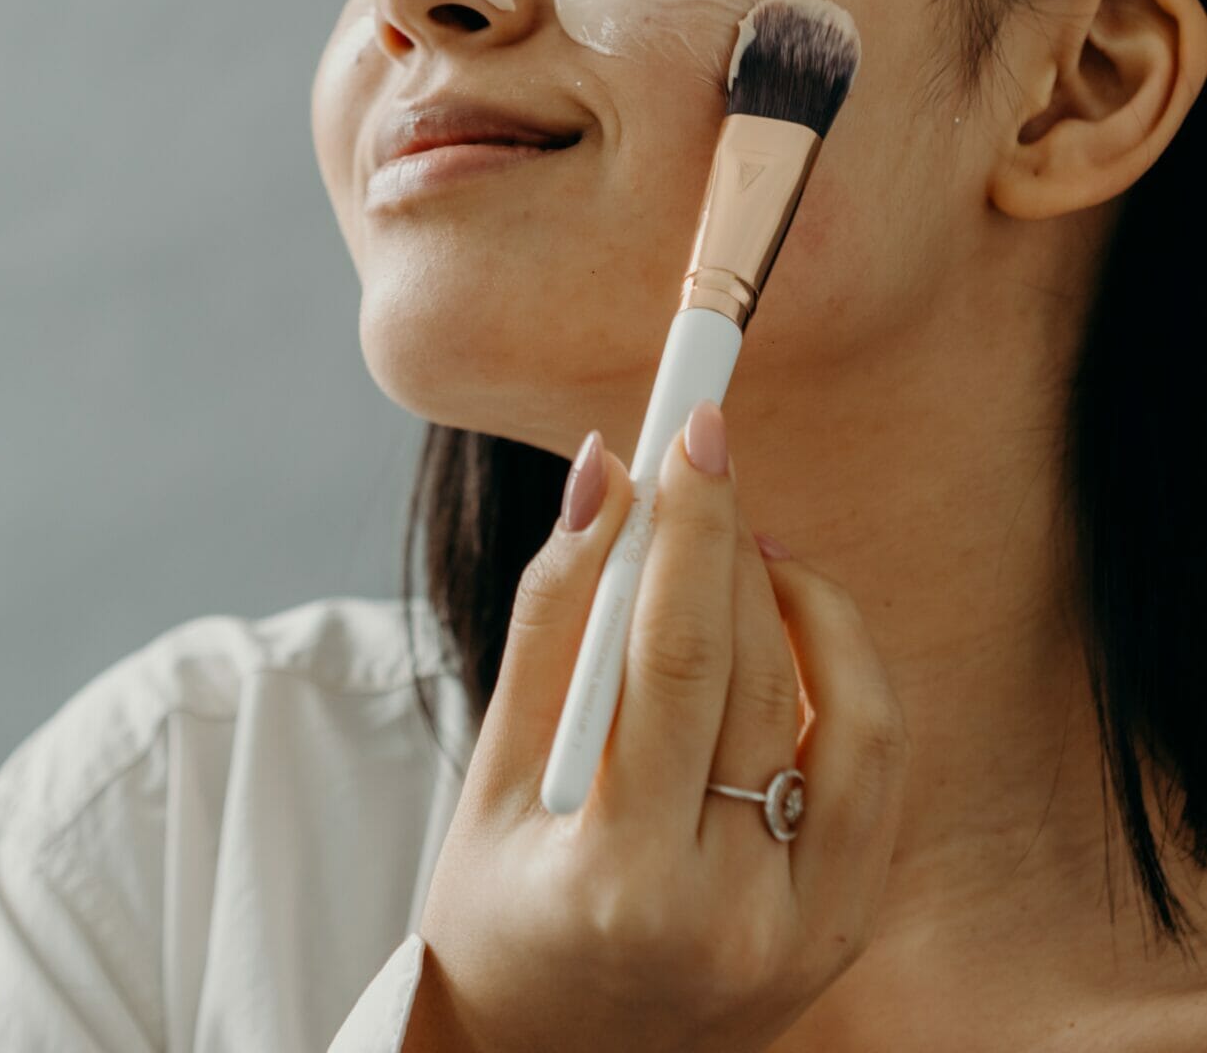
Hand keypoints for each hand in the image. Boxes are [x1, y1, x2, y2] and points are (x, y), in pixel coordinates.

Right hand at [414, 402, 910, 1052]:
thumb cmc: (498, 910)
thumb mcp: (489, 774)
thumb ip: (550, 619)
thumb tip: (602, 476)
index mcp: (620, 882)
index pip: (677, 661)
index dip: (689, 529)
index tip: (690, 430)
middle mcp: (730, 916)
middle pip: (760, 671)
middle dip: (731, 541)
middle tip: (704, 457)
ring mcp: (805, 931)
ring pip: (849, 713)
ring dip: (803, 603)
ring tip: (742, 551)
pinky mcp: (845, 924)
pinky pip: (874, 766)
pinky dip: (843, 676)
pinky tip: (784, 631)